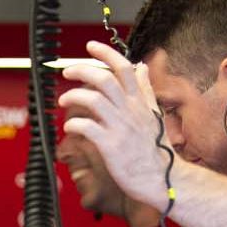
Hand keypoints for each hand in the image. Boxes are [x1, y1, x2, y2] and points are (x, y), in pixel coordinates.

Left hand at [60, 41, 179, 208]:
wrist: (162, 179)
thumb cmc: (155, 150)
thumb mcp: (153, 114)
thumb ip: (145, 90)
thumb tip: (142, 66)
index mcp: (139, 102)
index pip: (124, 68)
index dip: (106, 53)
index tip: (90, 46)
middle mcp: (130, 111)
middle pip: (105, 79)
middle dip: (82, 70)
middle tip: (67, 72)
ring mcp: (121, 128)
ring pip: (94, 100)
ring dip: (74, 96)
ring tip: (63, 100)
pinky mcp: (111, 146)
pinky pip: (87, 127)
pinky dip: (74, 123)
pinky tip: (70, 126)